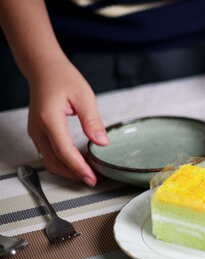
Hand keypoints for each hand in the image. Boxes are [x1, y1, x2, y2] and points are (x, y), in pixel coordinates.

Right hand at [27, 60, 107, 185]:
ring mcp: (36, 132)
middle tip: (94, 179)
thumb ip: (93, 121)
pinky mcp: (38, 133)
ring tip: (89, 172)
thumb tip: (102, 142)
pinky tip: (79, 161)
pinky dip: (63, 161)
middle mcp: (39, 128)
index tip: (92, 178)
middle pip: (55, 161)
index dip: (79, 168)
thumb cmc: (62, 78)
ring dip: (69, 170)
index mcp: (50, 119)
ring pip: (50, 160)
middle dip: (74, 174)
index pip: (64, 151)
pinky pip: (49, 153)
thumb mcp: (84, 96)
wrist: (43, 69)